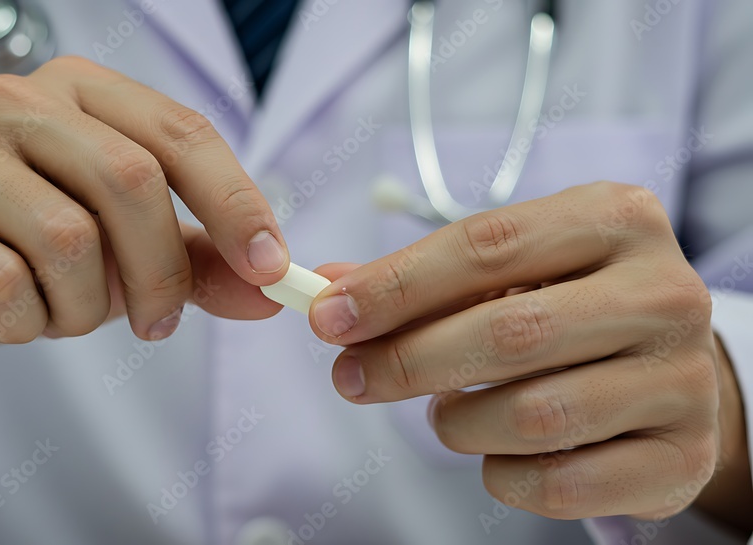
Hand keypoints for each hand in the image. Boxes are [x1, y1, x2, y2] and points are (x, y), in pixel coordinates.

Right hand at [0, 56, 286, 448]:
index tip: (271, 268)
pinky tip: (10, 320)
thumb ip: (200, 263)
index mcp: (79, 90)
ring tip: (60, 312)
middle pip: (130, 181)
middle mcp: (13, 100)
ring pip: (67, 240)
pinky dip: (25, 324)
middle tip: (159, 325)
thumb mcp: (128, 253)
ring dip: (83, 306)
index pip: (180, 132)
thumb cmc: (30, 254)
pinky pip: (3, 283)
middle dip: (160, 273)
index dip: (235, 202)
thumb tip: (273, 293)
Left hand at [309, 182, 750, 523]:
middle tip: (351, 377)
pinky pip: (561, 484)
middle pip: (509, 332)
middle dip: (408, 360)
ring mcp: (684, 379)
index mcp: (615, 219)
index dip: (395, 285)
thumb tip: (329, 291)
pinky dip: (505, 477)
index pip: (486, 246)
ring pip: (533, 415)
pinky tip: (499, 455)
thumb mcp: (509, 271)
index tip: (328, 316)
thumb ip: (420, 279)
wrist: (670, 369)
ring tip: (447, 415)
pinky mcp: (685, 458)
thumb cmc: (570, 307)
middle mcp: (664, 293)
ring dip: (459, 423)